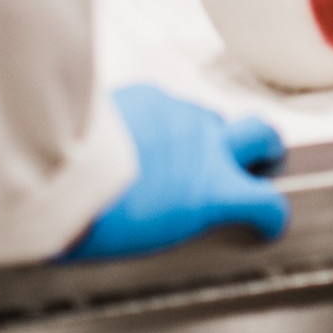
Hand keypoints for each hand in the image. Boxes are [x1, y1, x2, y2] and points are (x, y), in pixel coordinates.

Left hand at [62, 86, 290, 261]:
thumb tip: (179, 210)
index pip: (268, 203)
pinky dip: (161, 122)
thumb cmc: (99, 222)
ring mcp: (181, 114)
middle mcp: (208, 146)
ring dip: (201, 137)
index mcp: (214, 192)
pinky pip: (168, 106)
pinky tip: (133, 137)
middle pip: (262, 132)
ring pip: (209, 118)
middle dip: (264, 147)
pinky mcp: (149, 94)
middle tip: (253, 160)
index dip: (274, 214)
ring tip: (169, 156)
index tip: (267, 221)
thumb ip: (181, 215)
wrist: (57, 174)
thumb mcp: (151, 238)